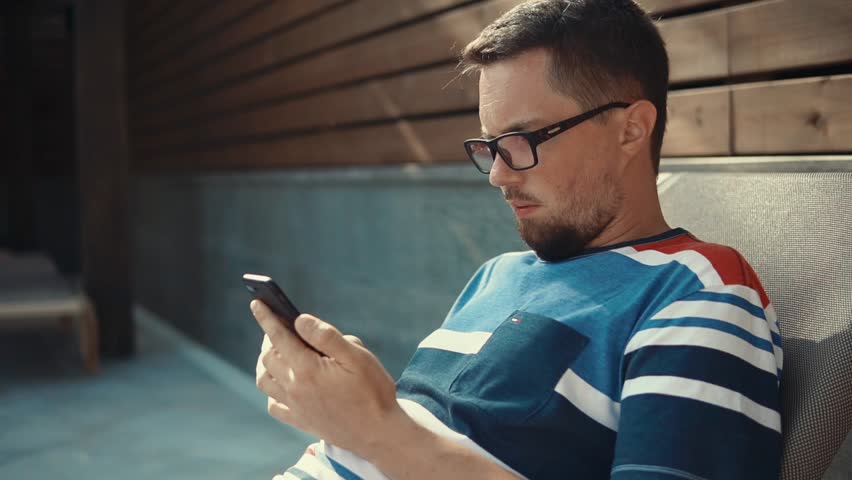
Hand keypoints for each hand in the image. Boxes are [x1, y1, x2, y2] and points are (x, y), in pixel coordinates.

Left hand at [251, 300, 402, 455]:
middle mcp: (294, 389)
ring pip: (265, 381)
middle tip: (279, 326)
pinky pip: (274, 405)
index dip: (266, 318)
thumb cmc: (373, 392)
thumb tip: (300, 320)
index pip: (279, 337)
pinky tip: (281, 384)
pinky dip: (271, 391)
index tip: (257, 303)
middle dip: (269, 338)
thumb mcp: (357, 356)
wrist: (379, 435)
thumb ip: (326, 336)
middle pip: (268, 358)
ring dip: (265, 362)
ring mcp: (295, 407)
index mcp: (307, 369)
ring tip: (276, 351)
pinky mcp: (301, 421)